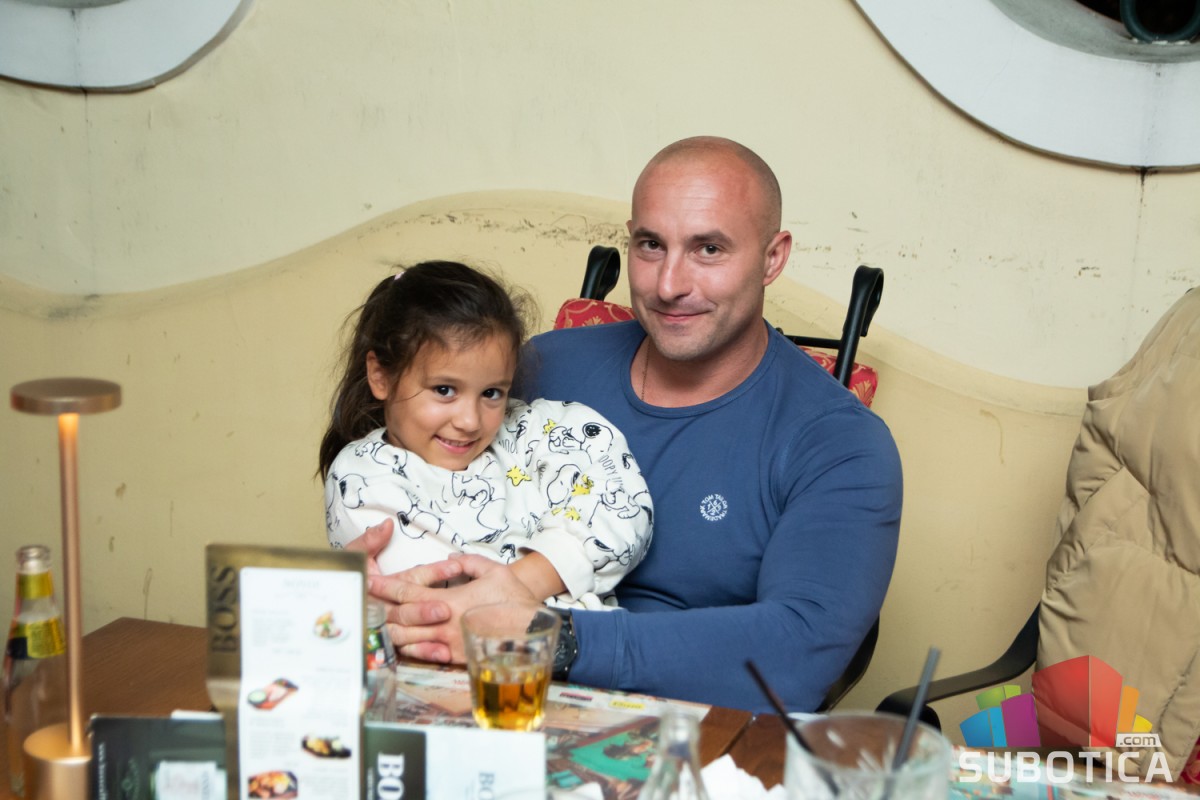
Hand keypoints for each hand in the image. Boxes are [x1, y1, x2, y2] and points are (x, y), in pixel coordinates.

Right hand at [344, 519, 464, 660]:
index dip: (432, 573)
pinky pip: (405, 652)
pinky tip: (443, 654)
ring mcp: (382, 629)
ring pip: (403, 632)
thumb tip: (387, 525)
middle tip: (446, 608)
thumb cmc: (349, 578)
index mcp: (375, 585)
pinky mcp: (388, 646)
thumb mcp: (354, 556)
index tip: (455, 568)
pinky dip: (423, 653)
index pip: (408, 579)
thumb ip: (369, 541)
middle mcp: (379, 609)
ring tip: (445, 631)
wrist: (330, 607)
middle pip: (403, 610)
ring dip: (425, 633)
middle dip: (423, 610)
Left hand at [371, 554, 538, 663]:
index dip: (385, 586)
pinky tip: (404, 645)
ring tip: (378, 625)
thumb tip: (451, 557)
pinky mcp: (456, 660)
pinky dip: (411, 650)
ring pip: (407, 641)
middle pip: (400, 619)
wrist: (534, 633)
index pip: (407, 593)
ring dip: (390, 633)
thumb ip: (469, 562)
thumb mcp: (494, 571)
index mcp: (449, 601)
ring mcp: (448, 645)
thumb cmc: (516, 600)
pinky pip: (426, 656)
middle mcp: (443, 625)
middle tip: (367, 603)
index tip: (370, 581)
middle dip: (380, 610)